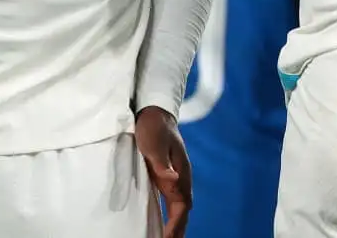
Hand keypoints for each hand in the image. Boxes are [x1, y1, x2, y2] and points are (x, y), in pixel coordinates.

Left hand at [136, 106, 191, 237]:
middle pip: (182, 210)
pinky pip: (171, 200)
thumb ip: (162, 164)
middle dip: (178, 229)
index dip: (176, 223)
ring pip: (178, 206)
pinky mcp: (165, 175)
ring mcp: (174, 177)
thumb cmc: (153, 127)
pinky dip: (169, 214)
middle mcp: (180, 178)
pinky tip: (163, 221)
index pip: (181, 205)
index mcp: (180, 173)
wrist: (154, 111)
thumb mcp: (154, 144)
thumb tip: (173, 182)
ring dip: (175, 224)